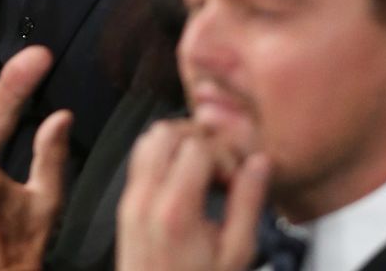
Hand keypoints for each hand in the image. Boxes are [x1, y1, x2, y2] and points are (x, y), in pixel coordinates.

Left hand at [116, 120, 268, 270]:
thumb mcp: (235, 254)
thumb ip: (248, 203)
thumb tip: (260, 162)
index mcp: (174, 210)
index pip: (197, 147)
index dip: (223, 156)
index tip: (234, 180)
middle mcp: (145, 197)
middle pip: (169, 132)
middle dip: (200, 140)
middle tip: (220, 168)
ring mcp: (130, 198)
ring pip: (151, 137)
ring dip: (181, 143)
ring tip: (204, 170)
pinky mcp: (125, 202)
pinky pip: (141, 156)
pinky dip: (163, 153)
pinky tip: (184, 178)